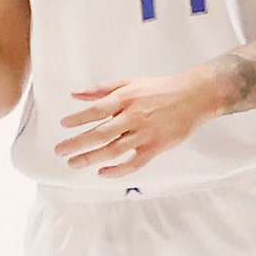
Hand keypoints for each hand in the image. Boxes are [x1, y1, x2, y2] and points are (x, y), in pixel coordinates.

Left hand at [55, 72, 218, 176]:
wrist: (196, 96)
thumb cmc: (160, 89)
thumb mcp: (129, 82)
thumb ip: (101, 89)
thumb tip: (75, 94)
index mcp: (126, 99)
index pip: (96, 111)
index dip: (78, 119)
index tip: (63, 125)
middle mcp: (133, 117)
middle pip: (100, 134)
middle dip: (76, 143)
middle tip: (59, 151)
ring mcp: (145, 134)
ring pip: (113, 150)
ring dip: (90, 158)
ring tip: (73, 163)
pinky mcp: (156, 147)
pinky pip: (134, 163)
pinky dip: (118, 170)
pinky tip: (102, 173)